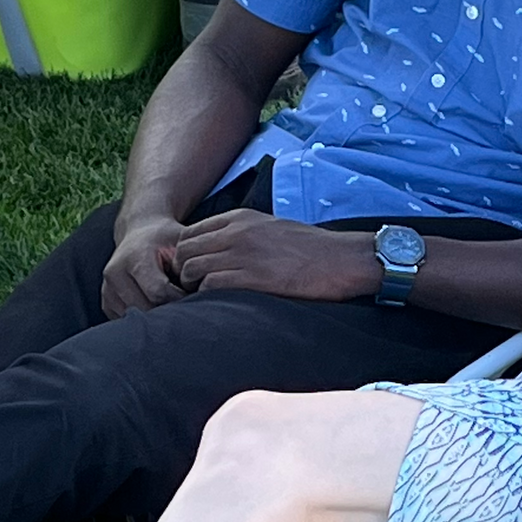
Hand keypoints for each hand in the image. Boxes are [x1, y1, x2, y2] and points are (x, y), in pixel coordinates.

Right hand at [102, 212, 188, 316]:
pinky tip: (156, 307)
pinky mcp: (106, 303)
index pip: (158, 291)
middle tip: (187, 306)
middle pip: (147, 308)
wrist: (140, 232)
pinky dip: (144, 320)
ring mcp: (107, 289)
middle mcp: (115, 273)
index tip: (194, 297)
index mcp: (134, 257)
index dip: (180, 299)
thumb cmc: (166, 239)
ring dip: (157, 318)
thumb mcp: (181, 242)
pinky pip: (128, 321)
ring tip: (171, 304)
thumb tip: (202, 292)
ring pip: (137, 318)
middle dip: (169, 311)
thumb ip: (190, 264)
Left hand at [168, 209, 378, 303]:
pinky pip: (210, 287)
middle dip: (182, 272)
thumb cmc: (308, 248)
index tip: (193, 271)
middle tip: (193, 288)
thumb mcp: (270, 227)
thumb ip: (241, 232)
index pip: (189, 233)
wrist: (339, 259)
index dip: (184, 255)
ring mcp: (242, 255)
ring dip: (192, 287)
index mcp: (239, 218)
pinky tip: (219, 304)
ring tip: (204, 298)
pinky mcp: (251, 278)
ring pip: (192, 269)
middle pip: (184, 251)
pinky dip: (206, 297)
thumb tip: (218, 249)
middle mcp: (236, 233)